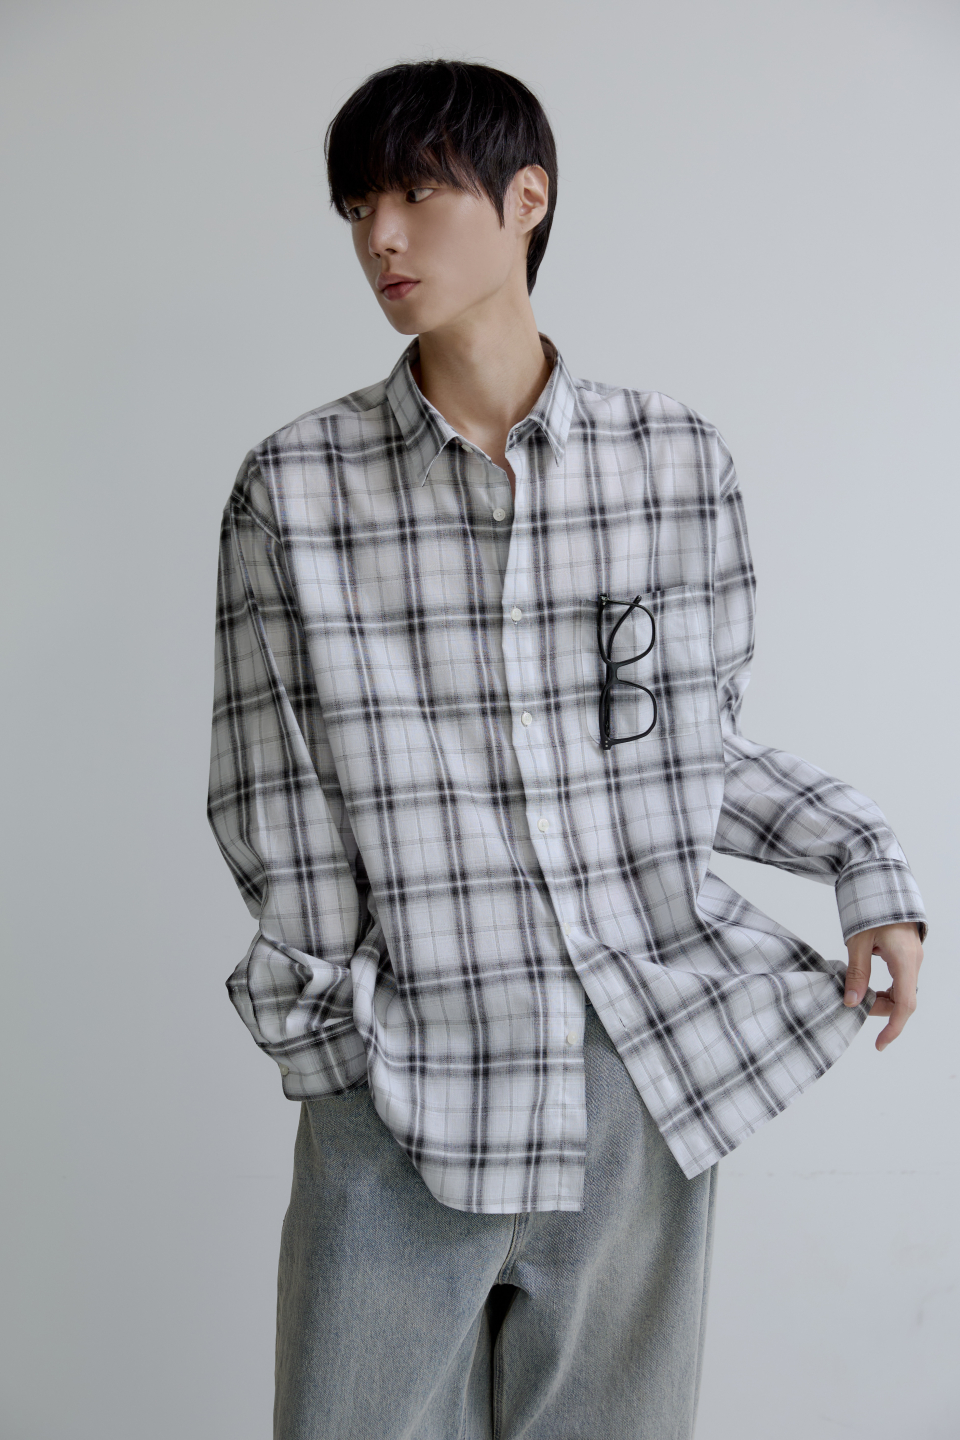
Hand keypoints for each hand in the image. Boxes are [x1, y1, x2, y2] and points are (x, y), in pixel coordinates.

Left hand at [842, 922, 922, 1051]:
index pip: (905, 1004)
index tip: (880, 1044)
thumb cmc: (871, 909)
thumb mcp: (858, 942)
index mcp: (905, 960)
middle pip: (903, 1001)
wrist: (882, 886)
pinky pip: (900, 982)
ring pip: (902, 992)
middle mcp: (914, 962)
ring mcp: (912, 959)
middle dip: (880, 1010)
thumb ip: (856, 973)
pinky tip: (869, 986)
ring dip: (882, 999)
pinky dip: (886, 990)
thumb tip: (851, 1002)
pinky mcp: (907, 956)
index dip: (893, 1027)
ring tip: (859, 994)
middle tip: (855, 1005)